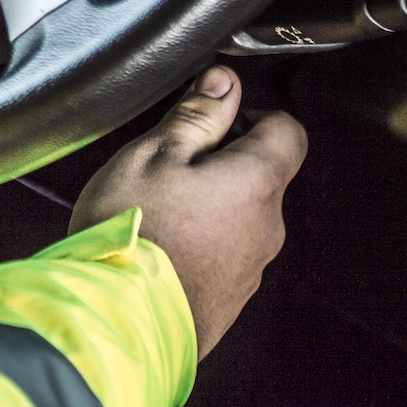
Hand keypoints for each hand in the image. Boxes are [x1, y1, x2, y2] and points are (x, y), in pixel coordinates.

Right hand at [69, 66, 305, 359]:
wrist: (118, 323)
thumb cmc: (134, 234)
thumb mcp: (152, 155)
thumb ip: (195, 116)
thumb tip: (224, 84)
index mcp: (257, 181)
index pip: (288, 131)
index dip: (254, 115)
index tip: (214, 117)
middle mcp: (267, 227)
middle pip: (261, 177)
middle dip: (221, 164)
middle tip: (167, 166)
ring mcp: (251, 270)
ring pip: (240, 219)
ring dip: (207, 208)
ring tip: (154, 212)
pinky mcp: (229, 302)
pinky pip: (223, 257)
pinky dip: (198, 245)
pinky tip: (155, 249)